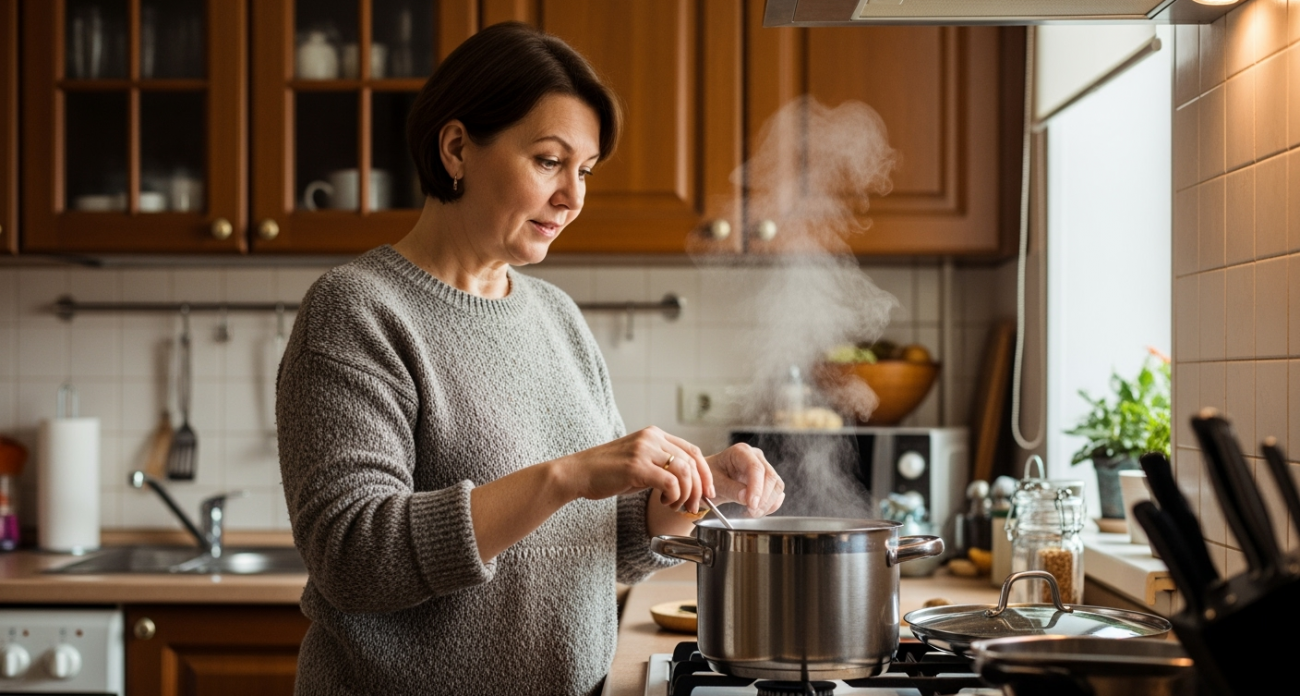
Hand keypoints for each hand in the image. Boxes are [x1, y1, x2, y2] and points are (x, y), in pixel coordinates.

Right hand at [564, 427, 713, 512]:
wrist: (578, 473)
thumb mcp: (639, 462)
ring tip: (675, 506)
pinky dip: (673, 496)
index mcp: (654, 434)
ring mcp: (644, 450)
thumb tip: (687, 485)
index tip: (708, 492)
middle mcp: (652, 438)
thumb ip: (661, 466)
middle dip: (699, 488)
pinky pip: (670, 482)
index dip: (705, 473)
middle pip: (692, 461)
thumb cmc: (607, 472)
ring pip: (684, 472)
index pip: (692, 450)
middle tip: (695, 506)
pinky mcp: (636, 466)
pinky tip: (663, 502)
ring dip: (686, 495)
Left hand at [707, 444, 784, 517]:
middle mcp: (755, 457)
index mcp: (740, 452)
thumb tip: (746, 498)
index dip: (756, 488)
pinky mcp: (767, 480)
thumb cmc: (709, 478)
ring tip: (751, 513)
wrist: (708, 481)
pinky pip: (777, 493)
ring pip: (776, 486)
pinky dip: (770, 505)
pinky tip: (758, 511)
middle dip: (763, 498)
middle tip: (751, 512)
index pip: (755, 468)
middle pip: (770, 477)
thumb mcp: (715, 484)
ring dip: (767, 503)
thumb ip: (730, 489)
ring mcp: (763, 467)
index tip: (752, 504)